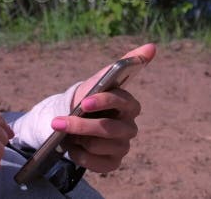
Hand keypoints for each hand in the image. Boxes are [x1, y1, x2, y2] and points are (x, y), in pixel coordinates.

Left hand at [53, 43, 155, 172]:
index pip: (121, 101)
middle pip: (109, 128)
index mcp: (129, 105)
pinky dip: (81, 156)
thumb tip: (152, 46)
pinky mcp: (112, 162)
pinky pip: (98, 164)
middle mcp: (129, 127)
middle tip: (58, 122)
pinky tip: (72, 148)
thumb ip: (125, 63)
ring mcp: (122, 146)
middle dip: (82, 125)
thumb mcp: (101, 79)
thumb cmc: (90, 97)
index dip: (104, 101)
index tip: (84, 102)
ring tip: (63, 133)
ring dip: (78, 139)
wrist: (74, 119)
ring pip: (101, 146)